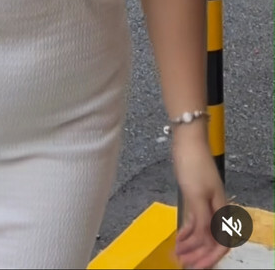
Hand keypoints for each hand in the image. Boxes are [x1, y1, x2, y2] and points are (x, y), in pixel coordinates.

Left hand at [172, 131, 228, 268]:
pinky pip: (194, 220)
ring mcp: (206, 202)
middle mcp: (216, 208)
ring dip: (190, 245)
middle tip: (183, 263)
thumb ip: (202, 220)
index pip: (221, 241)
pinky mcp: (195, 196)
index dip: (210, 257)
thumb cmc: (193, 164)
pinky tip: (178, 238)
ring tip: (177, 253)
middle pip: (211, 239)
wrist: (187, 140)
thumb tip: (206, 240)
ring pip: (201, 231)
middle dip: (198, 254)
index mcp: (220, 209)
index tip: (196, 266)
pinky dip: (187, 231)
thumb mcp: (196, 195)